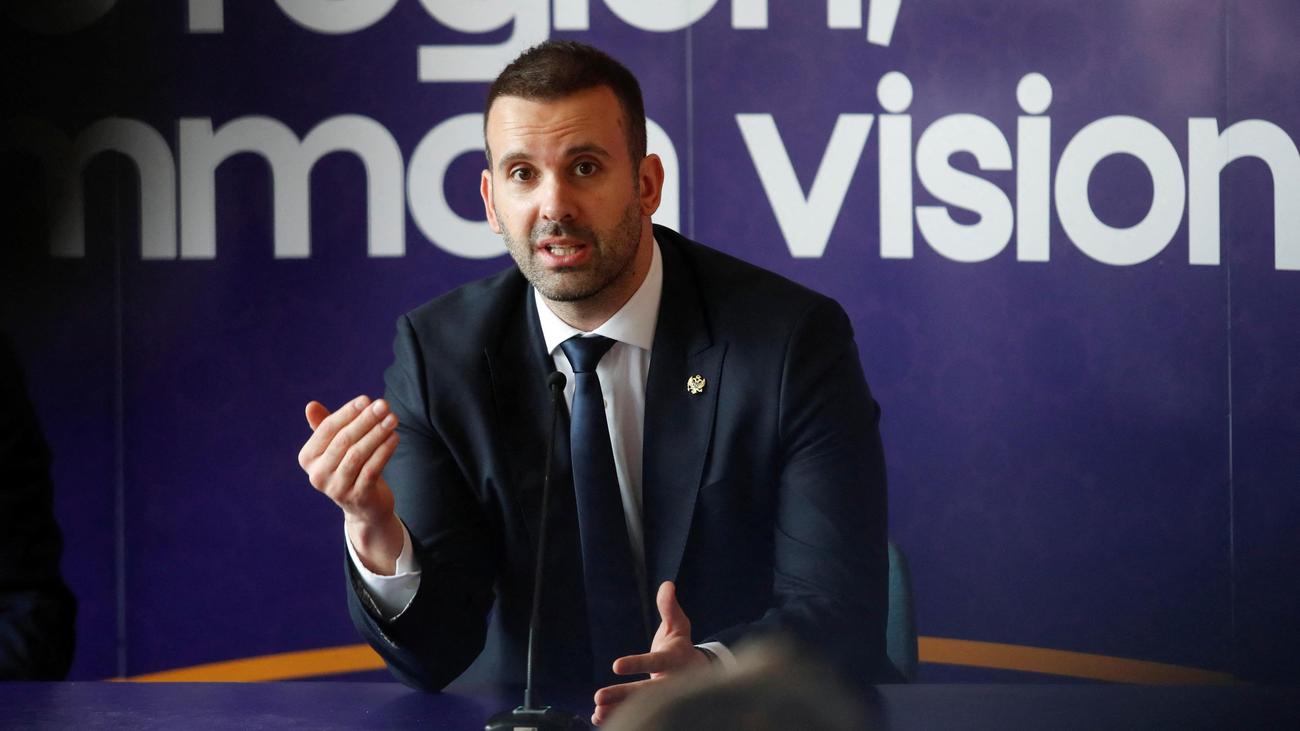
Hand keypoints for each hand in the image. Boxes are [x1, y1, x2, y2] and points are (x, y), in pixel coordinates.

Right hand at [298, 396, 403, 573]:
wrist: (365, 507)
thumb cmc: (349, 467)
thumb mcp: (336, 447)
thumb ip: (325, 426)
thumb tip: (310, 405)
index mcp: (308, 459)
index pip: (327, 429)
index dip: (347, 412)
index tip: (366, 399)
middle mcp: (317, 475)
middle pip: (343, 440)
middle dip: (366, 420)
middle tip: (384, 405)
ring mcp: (337, 488)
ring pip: (358, 454)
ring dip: (377, 433)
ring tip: (392, 419)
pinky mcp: (358, 497)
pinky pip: (372, 469)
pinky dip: (384, 451)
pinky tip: (395, 437)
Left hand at [591, 581, 711, 725]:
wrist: (697, 675)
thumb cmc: (681, 646)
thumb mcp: (678, 625)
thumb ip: (669, 607)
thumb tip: (667, 584)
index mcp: (674, 660)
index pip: (655, 661)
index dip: (636, 664)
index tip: (615, 665)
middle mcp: (670, 682)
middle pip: (646, 691)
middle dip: (622, 696)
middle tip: (598, 697)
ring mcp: (663, 698)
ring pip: (640, 707)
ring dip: (618, 711)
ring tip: (596, 713)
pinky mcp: (654, 707)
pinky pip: (638, 714)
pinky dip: (618, 716)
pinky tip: (598, 719)